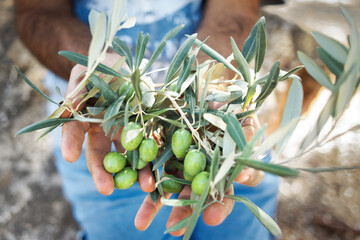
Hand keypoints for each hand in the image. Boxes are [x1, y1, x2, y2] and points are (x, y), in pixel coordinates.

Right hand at [60, 55, 155, 194]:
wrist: (125, 63)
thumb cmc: (100, 67)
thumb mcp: (84, 74)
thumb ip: (76, 92)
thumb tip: (67, 107)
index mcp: (87, 120)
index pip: (75, 135)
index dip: (71, 144)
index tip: (69, 156)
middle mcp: (106, 131)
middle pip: (103, 156)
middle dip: (105, 174)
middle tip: (106, 189)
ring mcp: (128, 132)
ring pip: (131, 157)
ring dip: (138, 173)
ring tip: (145, 186)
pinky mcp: (148, 129)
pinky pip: (152, 145)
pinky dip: (157, 159)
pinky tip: (164, 170)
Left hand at [134, 117, 263, 234]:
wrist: (208, 90)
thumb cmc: (231, 107)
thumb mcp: (243, 121)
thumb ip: (247, 142)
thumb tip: (243, 173)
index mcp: (223, 168)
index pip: (224, 193)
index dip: (218, 207)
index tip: (210, 218)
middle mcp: (201, 169)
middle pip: (193, 196)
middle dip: (184, 212)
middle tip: (175, 228)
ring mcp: (181, 161)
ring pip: (169, 186)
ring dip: (156, 204)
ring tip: (142, 223)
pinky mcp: (162, 150)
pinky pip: (151, 166)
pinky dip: (144, 177)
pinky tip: (139, 188)